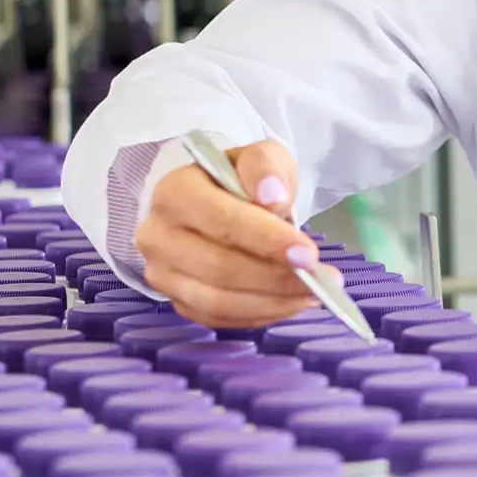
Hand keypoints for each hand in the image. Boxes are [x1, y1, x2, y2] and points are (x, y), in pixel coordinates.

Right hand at [135, 138, 332, 328]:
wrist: (216, 201)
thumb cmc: (240, 180)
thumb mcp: (260, 158)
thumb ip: (265, 168)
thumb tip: (273, 198)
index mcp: (174, 192)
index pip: (221, 221)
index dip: (266, 240)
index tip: (308, 254)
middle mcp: (158, 235)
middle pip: (220, 267)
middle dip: (275, 277)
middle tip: (319, 280)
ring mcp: (162, 273)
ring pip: (218, 301)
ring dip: (272, 302)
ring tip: (312, 294)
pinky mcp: (175, 300)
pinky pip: (219, 318)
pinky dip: (259, 314)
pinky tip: (288, 303)